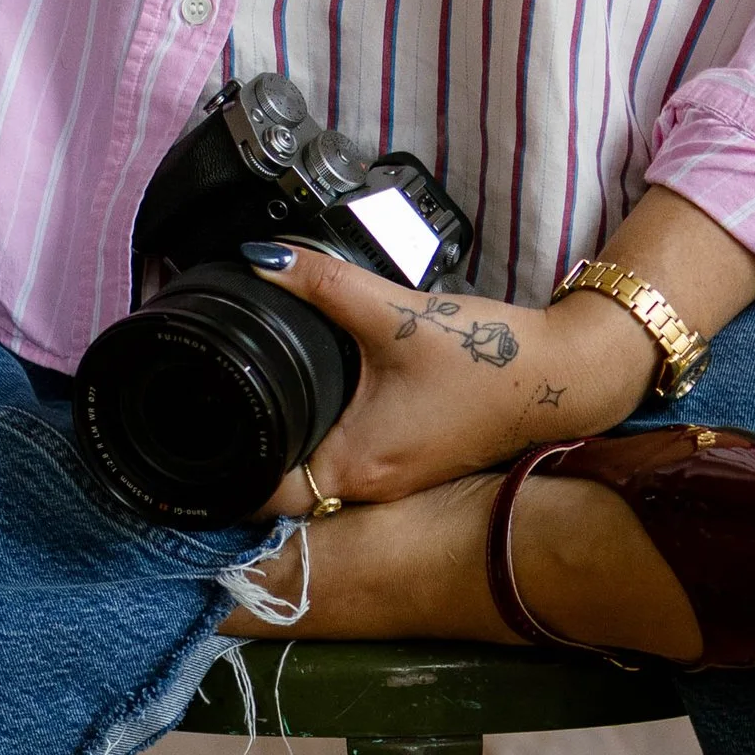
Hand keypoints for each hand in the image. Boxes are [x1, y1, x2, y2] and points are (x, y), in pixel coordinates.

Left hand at [246, 241, 659, 514]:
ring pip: (313, 477)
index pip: (261, 496)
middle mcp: (368, 487)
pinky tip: (311, 403)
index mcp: (353, 465)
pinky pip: (346, 463)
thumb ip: (320, 283)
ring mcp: (390, 481)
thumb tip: (259, 258)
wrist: (559, 375)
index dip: (222, 473)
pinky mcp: (408, 463)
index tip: (195, 434)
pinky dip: (322, 440)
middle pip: (280, 487)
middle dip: (245, 453)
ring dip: (286, 447)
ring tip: (248, 399)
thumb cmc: (485, 356)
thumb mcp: (393, 314)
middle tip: (206, 406)